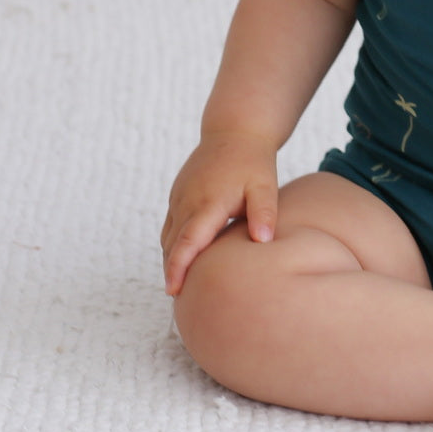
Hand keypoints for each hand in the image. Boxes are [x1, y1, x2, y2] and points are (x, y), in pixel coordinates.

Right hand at [161, 131, 278, 296]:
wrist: (235, 129)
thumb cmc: (253, 161)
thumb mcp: (264, 186)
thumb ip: (264, 213)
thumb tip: (264, 241)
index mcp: (208, 202)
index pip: (188, 241)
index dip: (178, 267)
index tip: (173, 291)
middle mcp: (187, 200)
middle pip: (172, 244)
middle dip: (173, 271)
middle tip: (180, 301)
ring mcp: (179, 196)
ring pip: (168, 236)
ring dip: (171, 259)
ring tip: (181, 285)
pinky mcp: (178, 194)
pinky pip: (169, 225)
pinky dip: (172, 244)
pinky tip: (183, 259)